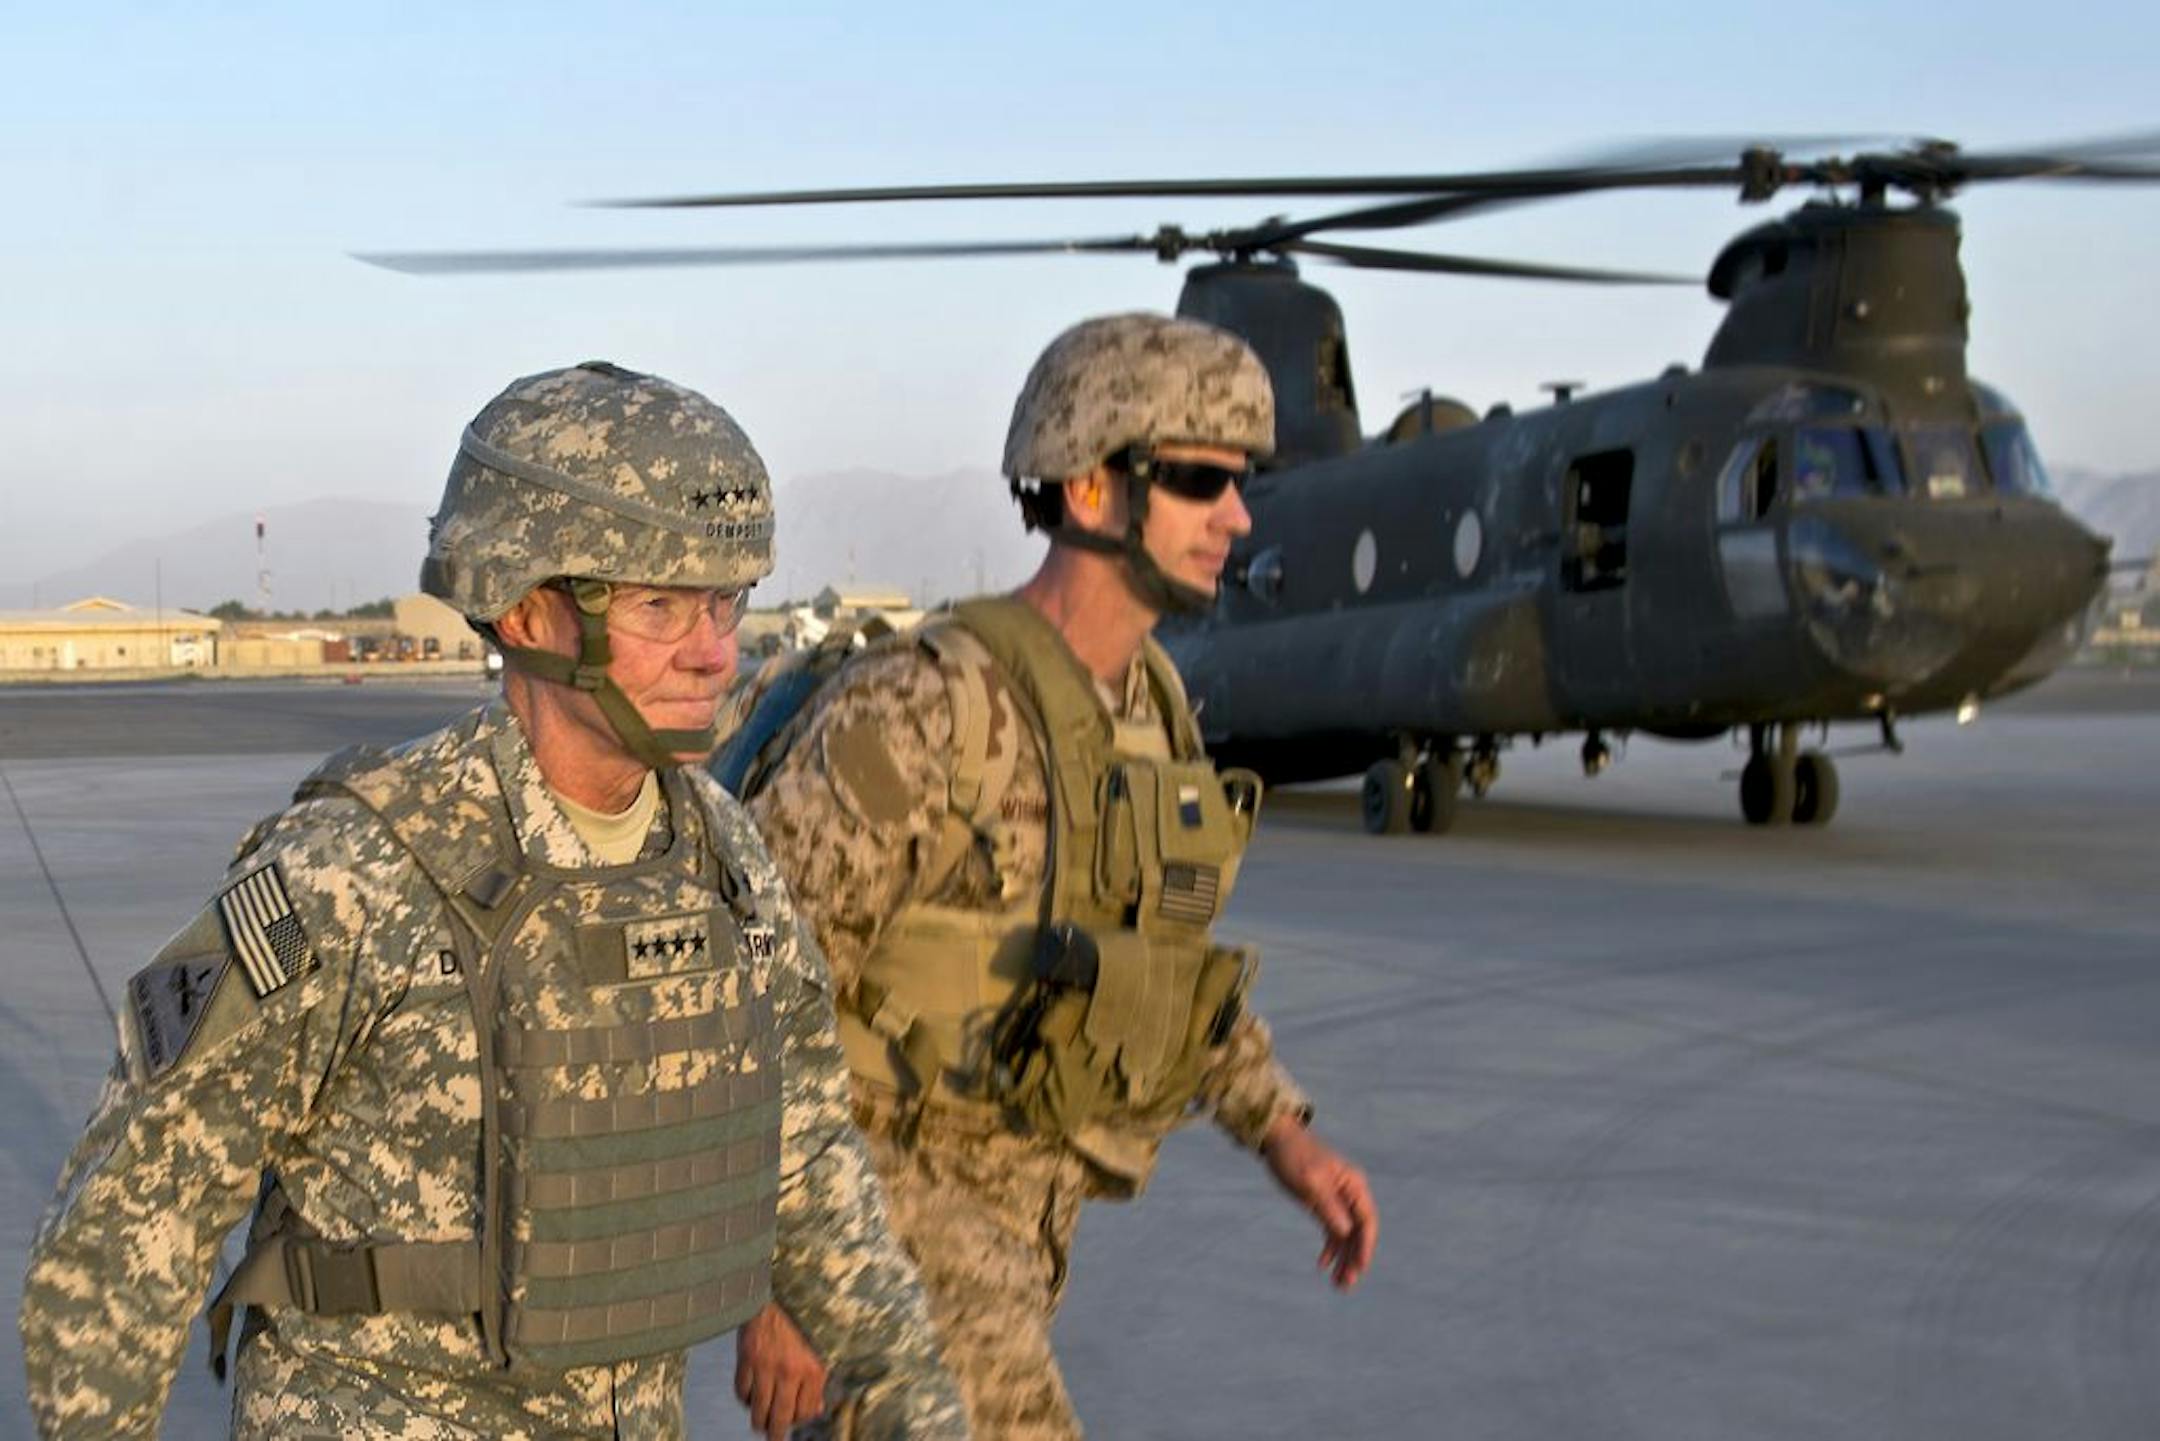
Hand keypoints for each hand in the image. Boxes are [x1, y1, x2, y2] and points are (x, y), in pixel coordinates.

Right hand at [736, 1302, 827, 1440]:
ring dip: (759, 1421)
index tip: (795, 1419)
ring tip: (760, 1423)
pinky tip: (750, 1396)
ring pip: (759, 1410)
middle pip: (780, 1417)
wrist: (775, 1296)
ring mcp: (766, 1367)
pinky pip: (742, 1392)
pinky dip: (745, 1398)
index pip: (805, 1412)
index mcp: (813, 1368)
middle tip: (774, 1437)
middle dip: (776, 1433)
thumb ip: (818, 1381)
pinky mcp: (746, 1361)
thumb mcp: (820, 1349)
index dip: (799, 1420)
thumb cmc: (800, 1322)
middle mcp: (790, 1371)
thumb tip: (816, 1410)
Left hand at [1260, 1115, 1377, 1289]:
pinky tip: (1322, 1265)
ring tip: (1338, 1284)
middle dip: (1354, 1259)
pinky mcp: (1323, 1204)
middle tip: (1346, 1285)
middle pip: (1358, 1232)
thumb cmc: (1295, 1156)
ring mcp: (1338, 1200)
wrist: (1276, 1140)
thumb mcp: (1310, 1181)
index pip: (1366, 1221)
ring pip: (1346, 1236)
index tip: (1359, 1268)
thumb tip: (1346, 1233)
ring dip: (1343, 1259)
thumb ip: (1329, 1206)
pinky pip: (1332, 1231)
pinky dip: (1330, 1248)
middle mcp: (1350, 1194)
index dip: (1365, 1246)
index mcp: (1354, 1185)